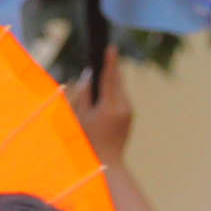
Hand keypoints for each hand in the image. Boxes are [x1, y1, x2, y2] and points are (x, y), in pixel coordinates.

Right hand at [72, 47, 132, 163]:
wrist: (107, 163)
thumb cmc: (88, 140)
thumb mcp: (80, 116)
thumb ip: (84, 94)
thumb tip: (89, 75)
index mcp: (110, 107)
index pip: (110, 78)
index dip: (110, 61)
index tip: (111, 47)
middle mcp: (124, 107)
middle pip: (117, 80)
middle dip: (109, 69)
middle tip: (102, 55)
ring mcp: (130, 111)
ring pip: (120, 88)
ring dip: (111, 82)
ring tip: (99, 75)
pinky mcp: (131, 115)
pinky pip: (121, 97)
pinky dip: (113, 93)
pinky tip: (105, 93)